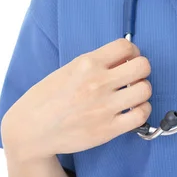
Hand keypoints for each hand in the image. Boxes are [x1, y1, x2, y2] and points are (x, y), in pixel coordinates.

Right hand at [1, 38, 151, 160]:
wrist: (31, 129)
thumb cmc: (46, 99)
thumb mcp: (67, 70)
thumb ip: (94, 64)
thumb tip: (122, 58)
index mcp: (86, 63)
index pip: (126, 46)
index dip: (133, 52)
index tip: (129, 60)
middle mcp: (98, 83)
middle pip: (142, 67)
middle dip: (141, 70)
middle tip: (133, 78)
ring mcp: (104, 107)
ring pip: (145, 90)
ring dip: (141, 91)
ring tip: (131, 96)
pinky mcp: (108, 129)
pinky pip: (141, 115)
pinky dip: (141, 111)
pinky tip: (132, 110)